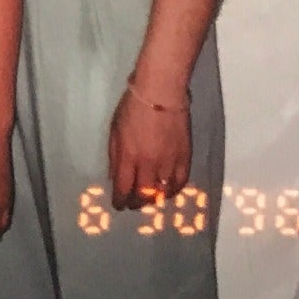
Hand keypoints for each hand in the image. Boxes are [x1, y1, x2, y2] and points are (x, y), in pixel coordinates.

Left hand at [108, 81, 190, 210]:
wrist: (161, 93)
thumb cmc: (132, 108)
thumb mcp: (114, 130)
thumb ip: (114, 156)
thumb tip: (115, 177)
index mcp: (128, 156)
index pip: (123, 188)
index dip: (120, 200)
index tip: (119, 205)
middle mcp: (148, 164)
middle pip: (143, 194)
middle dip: (136, 203)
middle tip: (133, 205)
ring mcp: (168, 162)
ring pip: (162, 192)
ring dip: (154, 199)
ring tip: (149, 200)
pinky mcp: (184, 157)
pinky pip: (180, 183)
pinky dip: (173, 190)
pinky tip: (167, 191)